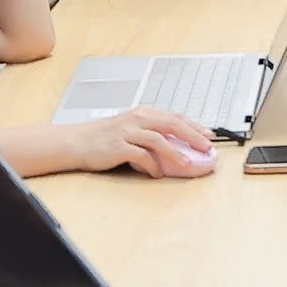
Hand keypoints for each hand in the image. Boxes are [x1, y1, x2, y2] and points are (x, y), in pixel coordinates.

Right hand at [73, 107, 217, 177]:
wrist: (77, 142)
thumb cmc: (105, 138)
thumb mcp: (131, 129)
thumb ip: (151, 134)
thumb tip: (177, 146)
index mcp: (143, 113)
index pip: (175, 117)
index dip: (194, 126)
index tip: (209, 135)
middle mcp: (137, 119)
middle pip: (172, 124)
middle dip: (192, 136)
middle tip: (206, 147)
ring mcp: (127, 132)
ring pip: (158, 139)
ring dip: (175, 152)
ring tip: (187, 163)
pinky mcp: (118, 146)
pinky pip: (140, 155)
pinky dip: (152, 165)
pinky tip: (157, 173)